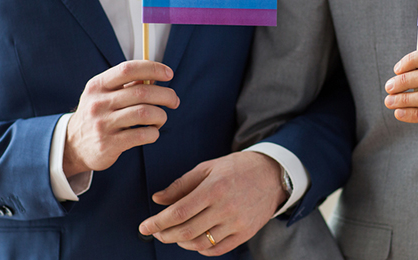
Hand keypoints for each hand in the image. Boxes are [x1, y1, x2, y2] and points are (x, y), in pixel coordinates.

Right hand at [63, 60, 179, 176]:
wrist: (72, 146)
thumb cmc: (97, 115)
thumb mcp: (103, 95)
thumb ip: (126, 85)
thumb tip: (156, 77)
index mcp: (98, 85)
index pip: (128, 69)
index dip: (152, 68)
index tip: (169, 74)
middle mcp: (99, 103)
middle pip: (142, 92)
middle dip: (166, 95)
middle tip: (174, 101)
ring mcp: (103, 124)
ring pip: (145, 113)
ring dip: (161, 115)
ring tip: (161, 119)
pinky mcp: (109, 144)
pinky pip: (142, 135)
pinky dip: (154, 133)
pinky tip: (152, 132)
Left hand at [138, 152, 286, 256]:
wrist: (272, 174)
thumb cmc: (237, 168)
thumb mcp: (208, 167)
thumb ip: (181, 184)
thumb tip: (158, 199)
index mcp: (214, 188)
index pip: (179, 212)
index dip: (158, 222)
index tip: (144, 226)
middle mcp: (226, 208)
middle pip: (186, 231)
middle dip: (165, 234)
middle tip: (155, 232)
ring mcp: (237, 223)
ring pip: (200, 243)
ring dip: (181, 243)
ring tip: (174, 235)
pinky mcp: (245, 234)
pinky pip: (217, 249)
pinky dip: (200, 249)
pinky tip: (193, 241)